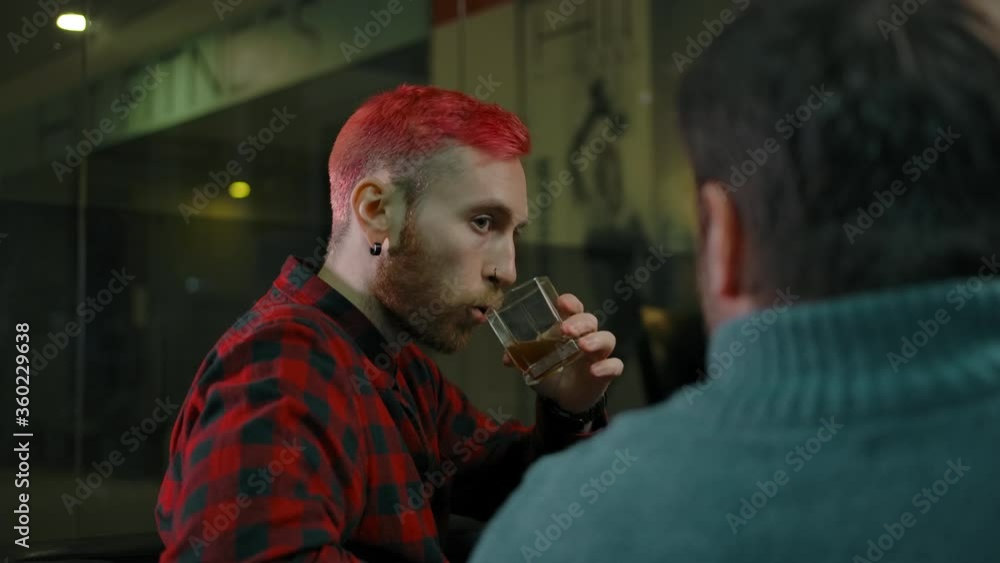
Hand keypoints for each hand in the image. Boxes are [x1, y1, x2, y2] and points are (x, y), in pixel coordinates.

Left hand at [502, 293, 622, 412]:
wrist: (562, 398)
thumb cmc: (550, 372)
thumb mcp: (533, 364)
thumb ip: (521, 358)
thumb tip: (507, 357)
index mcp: (568, 328)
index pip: (574, 308)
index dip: (570, 303)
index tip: (562, 303)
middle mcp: (586, 336)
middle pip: (590, 320)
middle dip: (580, 322)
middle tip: (566, 330)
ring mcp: (598, 354)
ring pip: (607, 338)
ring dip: (596, 339)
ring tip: (583, 346)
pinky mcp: (606, 372)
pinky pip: (615, 365)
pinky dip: (607, 366)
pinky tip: (595, 370)